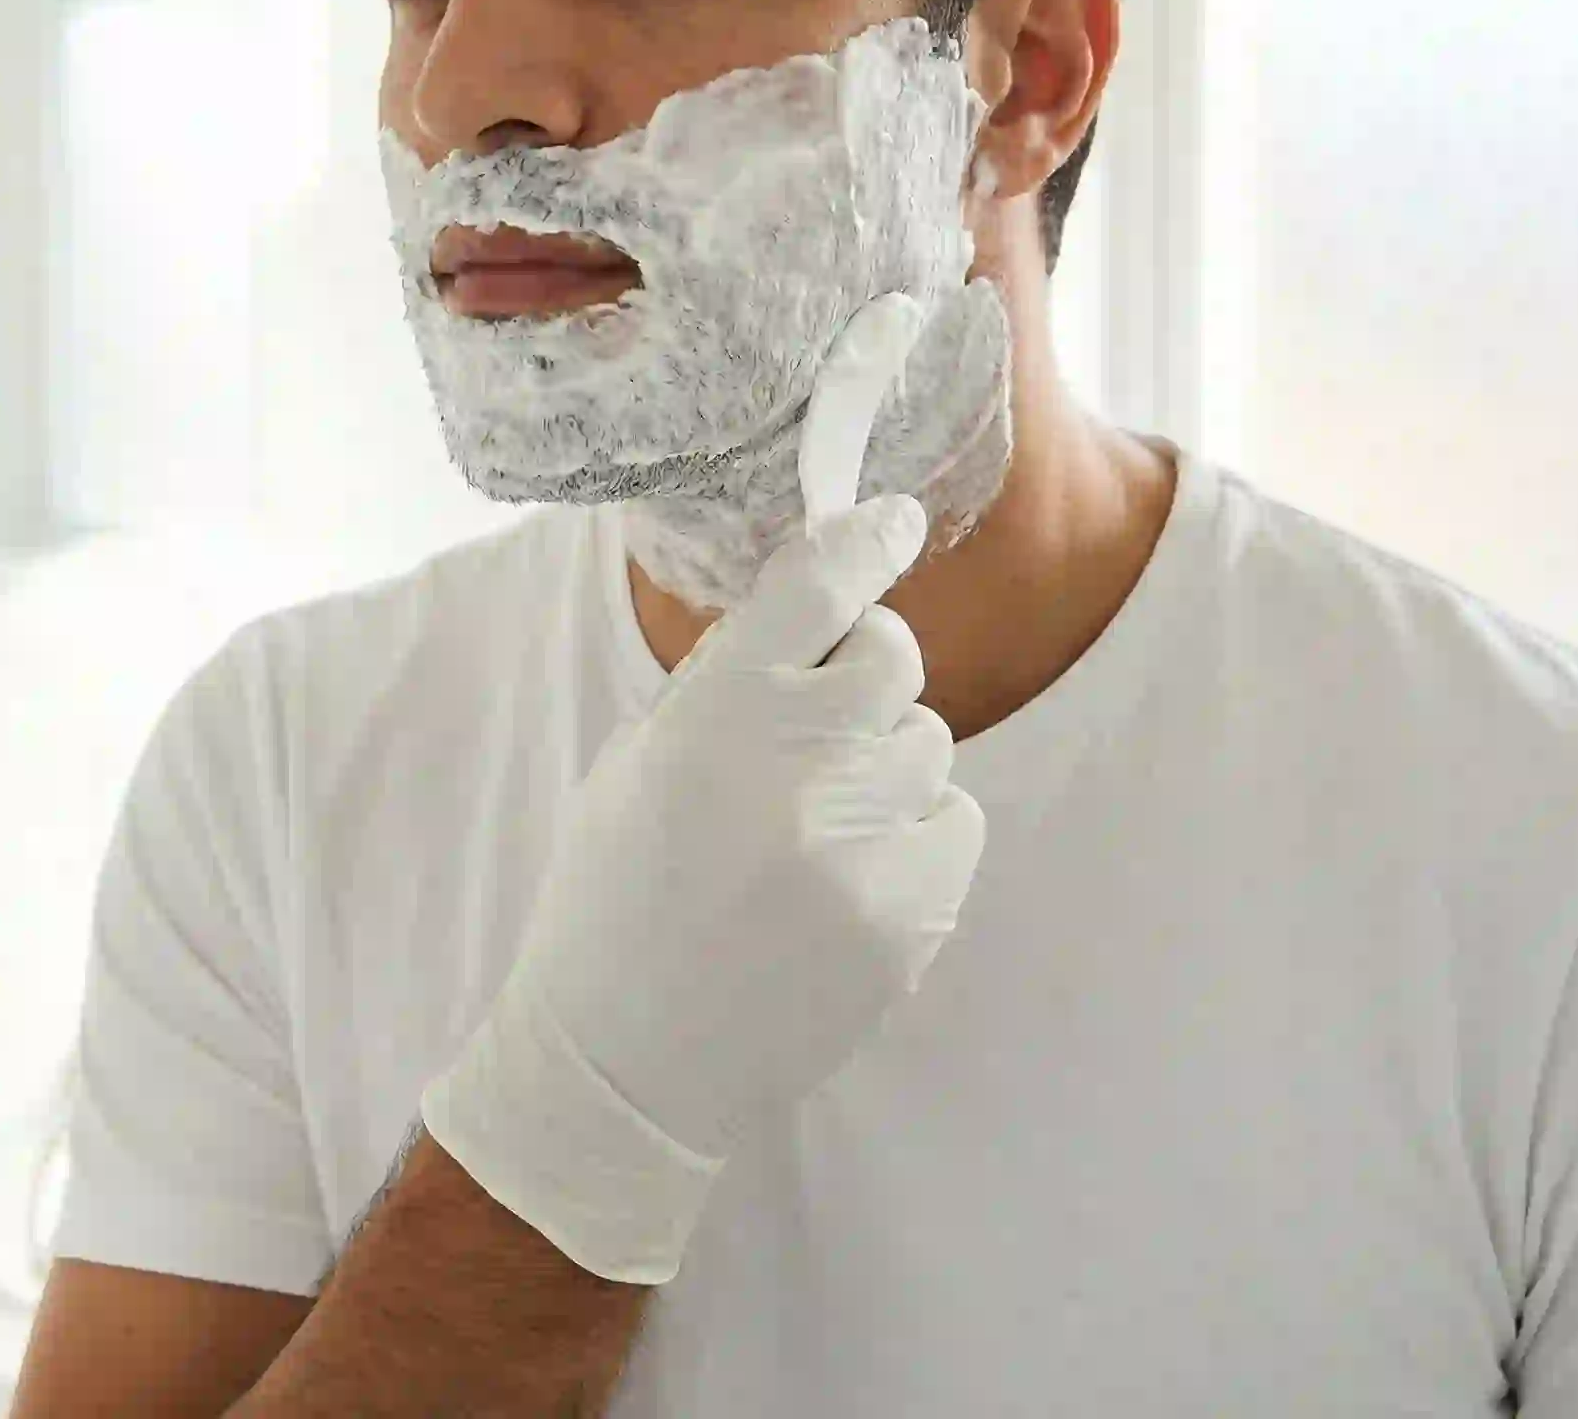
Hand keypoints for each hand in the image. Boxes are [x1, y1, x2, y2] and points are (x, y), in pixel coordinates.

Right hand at [421, 297, 986, 1284]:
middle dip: (863, 668)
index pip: (813, 584)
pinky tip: (851, 871)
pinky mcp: (909, 913)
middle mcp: (793, 765)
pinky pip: (957, 818)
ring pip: (927, 741)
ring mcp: (860, 845)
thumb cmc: (620, 891)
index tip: (898, 518)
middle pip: (892, 656)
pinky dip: (916, 830)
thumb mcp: (642, 756)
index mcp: (711, 712)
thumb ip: (731, 678)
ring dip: (884, 759)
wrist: (630, 1059)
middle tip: (819, 720)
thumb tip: (820, 604)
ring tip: (815, 825)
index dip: (865, 537)